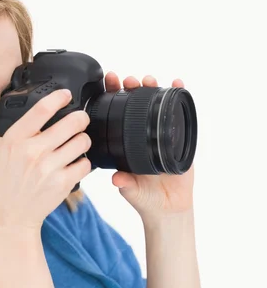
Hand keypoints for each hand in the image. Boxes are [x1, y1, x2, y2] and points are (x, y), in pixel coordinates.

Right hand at [0, 89, 91, 230]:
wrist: (8, 218)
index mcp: (14, 140)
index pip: (42, 110)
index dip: (58, 97)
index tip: (65, 94)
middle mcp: (33, 152)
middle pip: (72, 122)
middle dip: (80, 117)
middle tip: (79, 119)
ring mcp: (50, 168)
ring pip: (82, 142)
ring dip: (82, 139)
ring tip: (77, 142)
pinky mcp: (63, 183)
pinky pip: (85, 164)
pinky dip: (83, 162)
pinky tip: (74, 162)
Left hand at [105, 72, 194, 220]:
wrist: (167, 208)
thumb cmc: (143, 197)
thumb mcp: (131, 190)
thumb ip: (125, 183)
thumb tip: (116, 178)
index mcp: (123, 141)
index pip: (115, 113)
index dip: (112, 97)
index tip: (109, 83)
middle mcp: (140, 134)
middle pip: (134, 103)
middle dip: (131, 87)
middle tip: (128, 80)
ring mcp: (159, 133)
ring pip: (155, 104)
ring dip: (152, 88)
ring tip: (149, 80)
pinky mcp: (179, 137)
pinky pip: (178, 113)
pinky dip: (178, 97)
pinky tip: (177, 85)